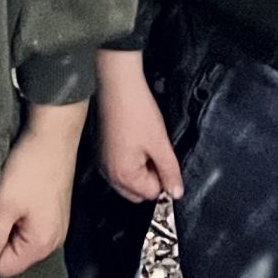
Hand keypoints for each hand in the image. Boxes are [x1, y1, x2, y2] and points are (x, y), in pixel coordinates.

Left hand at [0, 101, 86, 277]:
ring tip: (10, 197)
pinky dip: (20, 212)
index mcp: (42, 245)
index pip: (4, 267)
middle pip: (14, 254)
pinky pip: (30, 224)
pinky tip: (19, 191)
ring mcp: (56, 226)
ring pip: (20, 237)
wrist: (53, 134)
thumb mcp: (4, 203)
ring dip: (10, 221)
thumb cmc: (30, 168)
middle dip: (1, 234)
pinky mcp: (54, 211)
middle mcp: (53, 241)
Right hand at [95, 50, 182, 203]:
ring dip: (139, 168)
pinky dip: (128, 159)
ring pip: (127, 180)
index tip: (163, 156)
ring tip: (144, 142)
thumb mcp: (160, 143)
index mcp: (123, 176)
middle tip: (155, 151)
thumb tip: (176, 193)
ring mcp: (102, 162)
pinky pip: (118, 166)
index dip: (162, 176)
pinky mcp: (100, 150)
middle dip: (150, 177)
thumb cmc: (137, 110)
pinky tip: (133, 138)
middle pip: (137, 191)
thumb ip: (170, 171)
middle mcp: (108, 173)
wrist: (117, 83)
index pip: (151, 193)